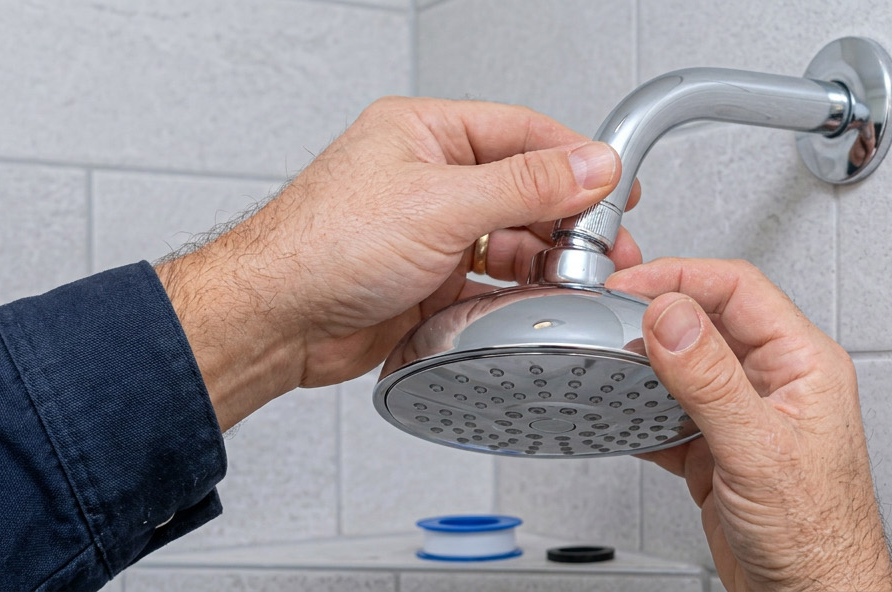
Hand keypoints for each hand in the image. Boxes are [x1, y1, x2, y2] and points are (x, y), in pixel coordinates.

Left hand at [155, 97, 641, 429]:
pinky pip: (489, 279)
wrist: (274, 322)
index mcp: (424, 133)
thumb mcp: (440, 205)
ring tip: (577, 278)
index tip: (617, 185)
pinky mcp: (427, 279)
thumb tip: (588, 166)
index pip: (521, 132)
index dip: (576, 158)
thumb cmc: (322, 248)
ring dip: (545, 258)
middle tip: (607, 245)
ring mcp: (427, 229)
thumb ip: (524, 185)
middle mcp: (426, 176)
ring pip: (509, 237)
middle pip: (522, 187)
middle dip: (567, 217)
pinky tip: (535, 300)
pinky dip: (516, 290)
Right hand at [609, 259, 891, 591]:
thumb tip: (672, 317)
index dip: (680, 278)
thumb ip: (711, 380)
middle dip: (656, 316)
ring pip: (686, 367)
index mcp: (804, 364)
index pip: (737, 290)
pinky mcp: (722, 452)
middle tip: (609, 319)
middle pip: (707, 321)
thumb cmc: (819, 538)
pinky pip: (673, 415)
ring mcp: (747, 417)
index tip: (630, 285)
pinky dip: (642, 413)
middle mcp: (777, 384)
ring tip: (608, 362)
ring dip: (645, 365)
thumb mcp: (758, 450)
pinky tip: (623, 417)